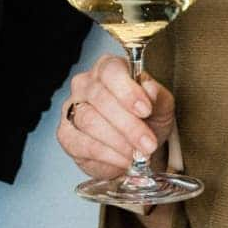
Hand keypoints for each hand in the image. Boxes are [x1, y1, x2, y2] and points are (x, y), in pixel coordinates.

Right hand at [56, 54, 176, 182]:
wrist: (139, 146)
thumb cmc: (148, 119)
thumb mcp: (161, 106)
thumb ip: (157, 96)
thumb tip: (150, 89)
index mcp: (108, 68)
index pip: (111, 70)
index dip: (127, 91)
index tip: (145, 110)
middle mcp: (85, 84)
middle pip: (100, 99)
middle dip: (129, 125)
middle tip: (148, 143)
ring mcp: (72, 109)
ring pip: (90, 122)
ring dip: (119, 142)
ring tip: (138, 154)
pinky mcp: (66, 135)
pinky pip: (82, 145)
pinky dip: (108, 155)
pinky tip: (123, 159)